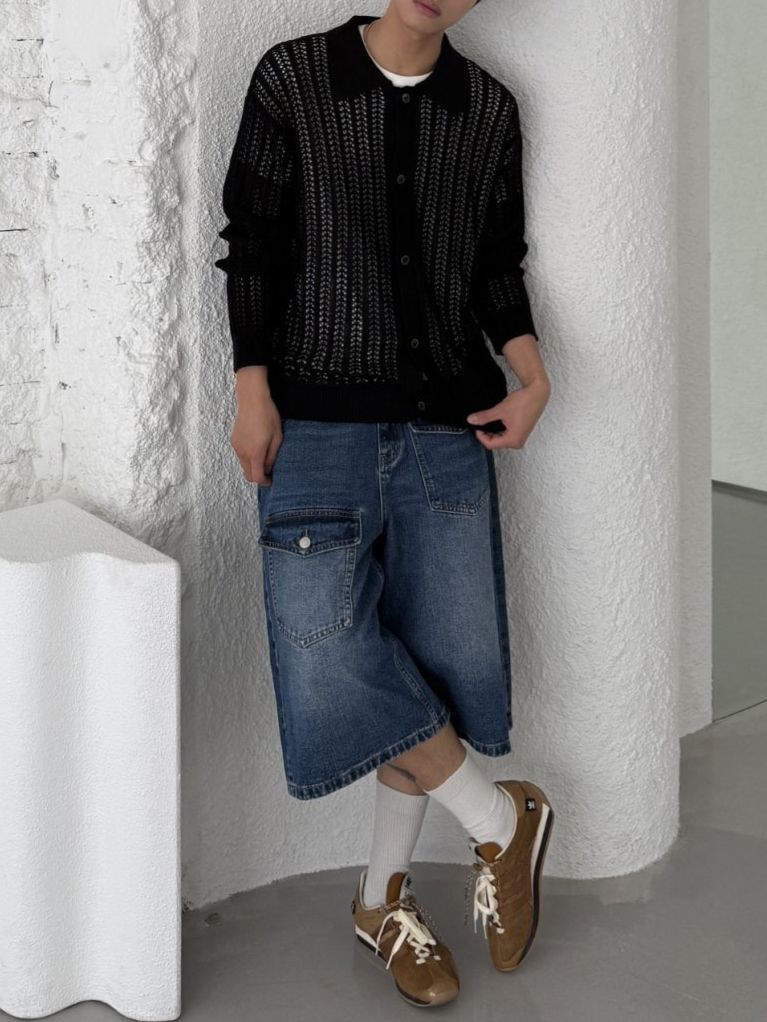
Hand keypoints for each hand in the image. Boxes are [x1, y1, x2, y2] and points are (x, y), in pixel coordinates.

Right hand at [230, 367, 282, 483]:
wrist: (252, 399)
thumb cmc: (267, 416)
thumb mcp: (277, 437)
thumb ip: (272, 456)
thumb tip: (268, 469)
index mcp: (255, 452)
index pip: (256, 477)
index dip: (264, 482)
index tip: (271, 480)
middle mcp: (243, 452)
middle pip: (248, 474)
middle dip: (258, 476)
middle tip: (269, 470)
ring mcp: (236, 446)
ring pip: (244, 465)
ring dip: (253, 466)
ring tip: (264, 455)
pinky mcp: (233, 441)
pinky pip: (240, 456)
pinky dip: (248, 457)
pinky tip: (256, 447)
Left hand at [466, 375, 550, 450]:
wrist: (537, 393)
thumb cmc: (524, 402)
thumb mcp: (500, 410)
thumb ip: (484, 417)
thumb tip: (472, 420)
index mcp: (513, 440)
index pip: (490, 444)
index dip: (481, 435)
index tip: (477, 425)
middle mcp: (518, 442)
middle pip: (495, 443)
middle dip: (487, 433)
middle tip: (482, 422)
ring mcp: (520, 438)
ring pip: (500, 439)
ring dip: (493, 431)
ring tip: (491, 419)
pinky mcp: (521, 432)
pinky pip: (507, 435)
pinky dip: (500, 429)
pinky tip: (498, 420)